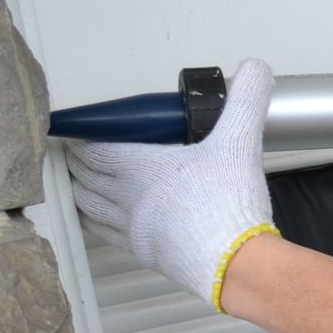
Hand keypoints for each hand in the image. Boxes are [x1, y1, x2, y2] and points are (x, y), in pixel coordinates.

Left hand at [65, 58, 278, 310]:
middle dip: (77, 163)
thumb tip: (255, 68)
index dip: (80, 139)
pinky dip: (93, 222)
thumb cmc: (229, 205)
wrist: (235, 264)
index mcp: (139, 167)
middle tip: (77, 153)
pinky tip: (100, 219)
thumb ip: (247, 101)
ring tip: (81, 182)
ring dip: (80, 191)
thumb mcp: (241, 143)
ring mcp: (131, 229)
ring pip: (88, 207)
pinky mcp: (143, 253)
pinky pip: (104, 234)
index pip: (93, 150)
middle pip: (85, 177)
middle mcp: (126, 198)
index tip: (77, 132)